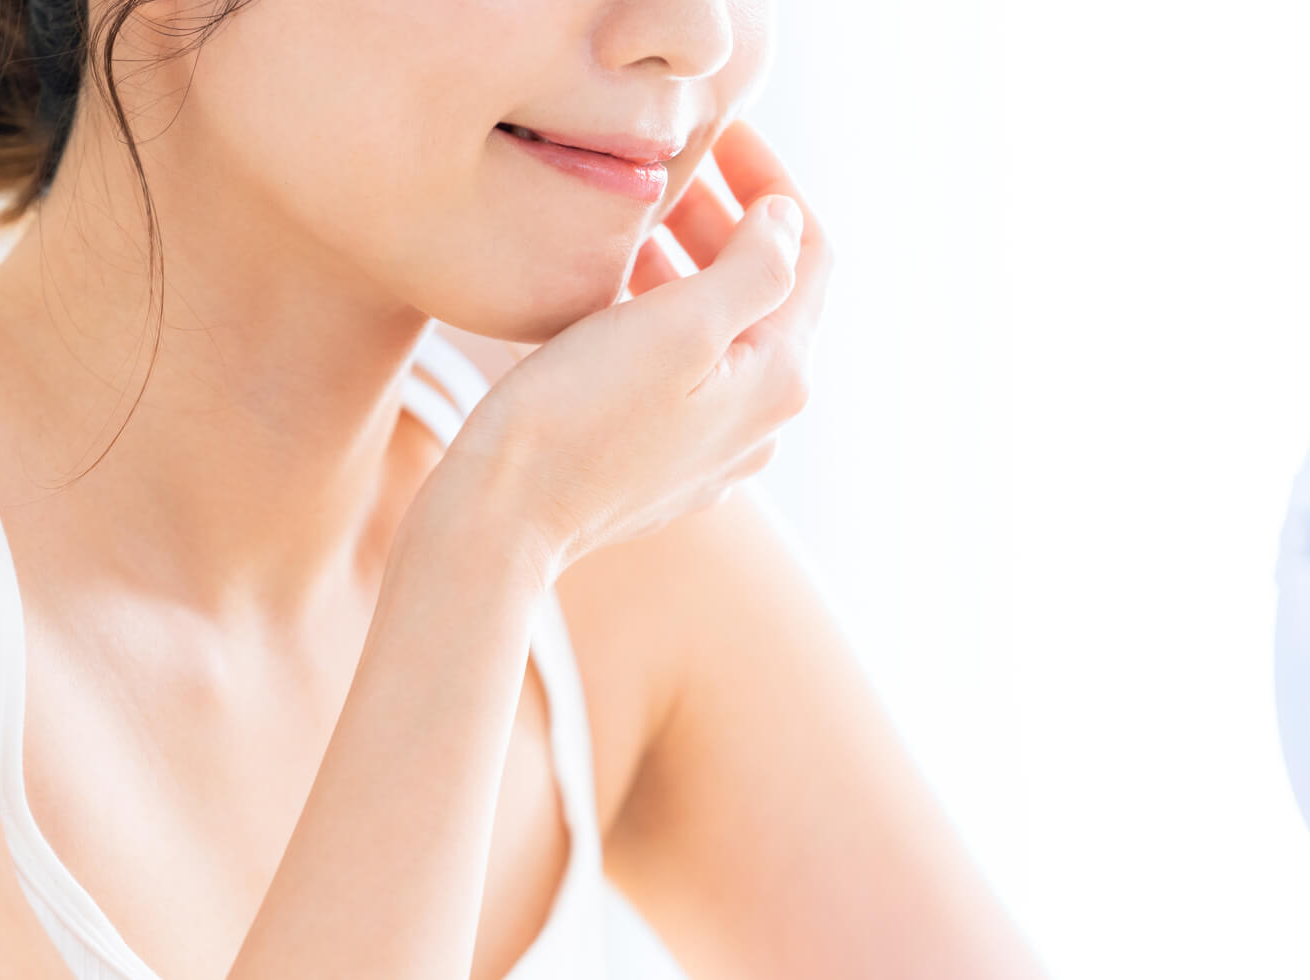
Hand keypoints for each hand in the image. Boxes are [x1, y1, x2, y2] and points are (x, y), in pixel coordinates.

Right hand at [441, 118, 834, 583]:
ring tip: (626, 224)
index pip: (810, 252)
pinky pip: (677, 373)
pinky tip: (604, 297)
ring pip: (717, 333)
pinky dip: (656, 320)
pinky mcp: (657, 466)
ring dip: (684, 267)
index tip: (722, 128)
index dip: (772, 179)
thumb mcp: (677, 325)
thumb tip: (783, 219)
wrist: (500, 521)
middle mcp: (757, 423)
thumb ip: (751, 265)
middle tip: (664, 168)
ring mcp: (708, 450)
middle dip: (723, 220)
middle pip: (764, 293)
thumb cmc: (578, 419)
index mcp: (778, 380)